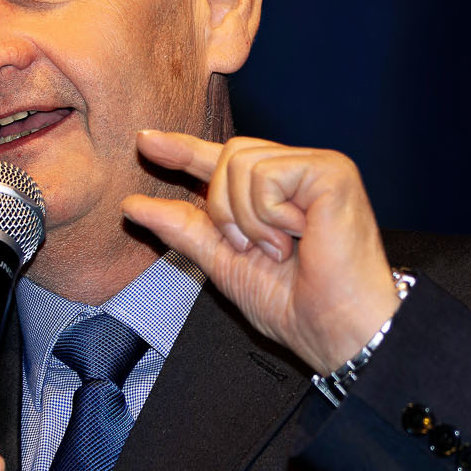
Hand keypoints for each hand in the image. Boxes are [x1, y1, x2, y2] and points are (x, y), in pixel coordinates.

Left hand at [122, 132, 398, 373]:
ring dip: (247, 218)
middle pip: (227, 156)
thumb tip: (133, 205)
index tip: (146, 142)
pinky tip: (299, 237)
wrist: (336, 329)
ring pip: (240, 163)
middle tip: (254, 250)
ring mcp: (317, 167)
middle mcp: (298, 173)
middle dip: (222, 209)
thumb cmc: (295, 305)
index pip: (222, 160)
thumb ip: (184, 228)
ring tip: (281, 248)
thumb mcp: (224, 262)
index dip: (184, 150)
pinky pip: (265, 175)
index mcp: (275, 194)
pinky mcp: (332, 171)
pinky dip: (268, 216)